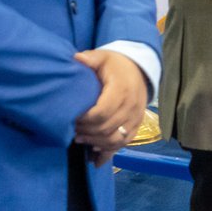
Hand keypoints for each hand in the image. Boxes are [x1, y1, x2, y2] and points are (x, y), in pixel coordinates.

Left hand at [73, 50, 148, 166]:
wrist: (140, 69)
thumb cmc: (116, 64)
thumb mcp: (103, 57)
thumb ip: (90, 58)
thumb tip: (76, 59)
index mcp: (122, 90)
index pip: (102, 112)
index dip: (85, 119)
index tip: (72, 117)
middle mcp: (131, 106)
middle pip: (106, 128)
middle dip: (87, 132)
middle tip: (72, 130)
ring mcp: (136, 118)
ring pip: (115, 140)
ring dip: (95, 142)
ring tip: (79, 139)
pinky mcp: (137, 126)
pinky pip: (123, 143)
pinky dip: (109, 150)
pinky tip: (95, 152)